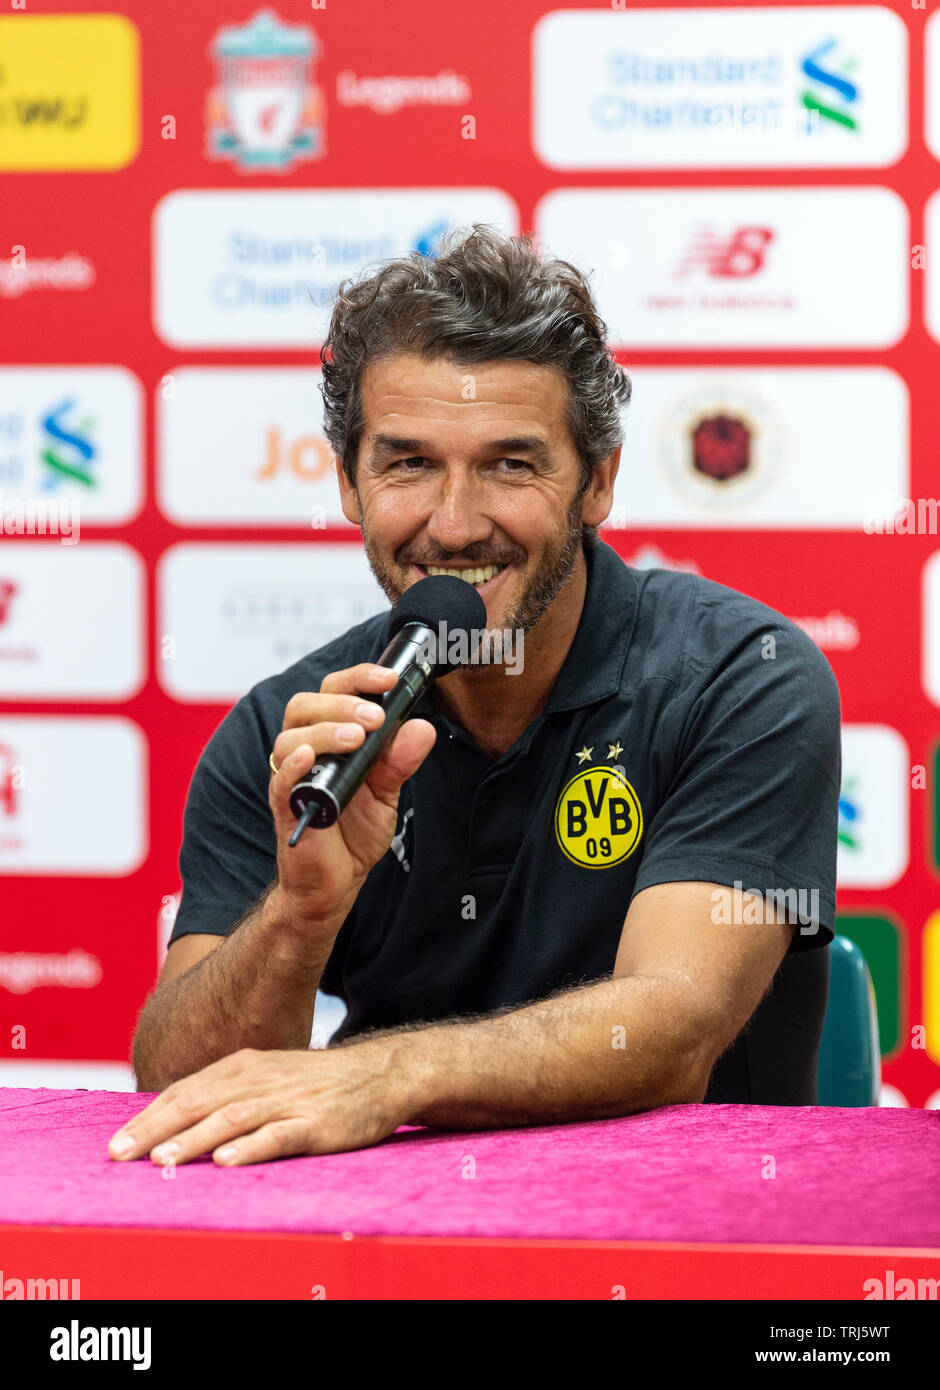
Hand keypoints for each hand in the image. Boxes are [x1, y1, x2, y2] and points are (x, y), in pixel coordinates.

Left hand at [108, 1044, 410, 1166]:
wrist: (377, 1075)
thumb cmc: (313, 1083)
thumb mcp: (265, 1077)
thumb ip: (224, 1095)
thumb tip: (174, 1119)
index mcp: (242, 1067)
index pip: (184, 1092)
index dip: (147, 1118)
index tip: (114, 1144)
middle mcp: (258, 1080)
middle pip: (198, 1104)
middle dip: (155, 1131)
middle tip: (120, 1155)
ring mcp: (286, 1100)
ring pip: (231, 1120)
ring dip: (194, 1140)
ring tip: (162, 1160)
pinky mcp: (314, 1123)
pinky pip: (278, 1135)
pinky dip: (251, 1147)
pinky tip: (228, 1161)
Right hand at [269, 663, 435, 928]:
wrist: (338, 880)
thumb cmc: (354, 830)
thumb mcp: (388, 790)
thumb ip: (401, 759)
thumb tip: (422, 727)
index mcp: (328, 736)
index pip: (334, 691)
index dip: (359, 678)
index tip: (389, 678)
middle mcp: (305, 749)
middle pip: (305, 705)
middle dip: (342, 703)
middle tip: (375, 717)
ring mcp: (292, 777)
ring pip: (290, 737)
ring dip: (324, 730)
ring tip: (357, 739)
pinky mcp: (285, 806)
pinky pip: (280, 779)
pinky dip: (292, 765)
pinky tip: (309, 757)